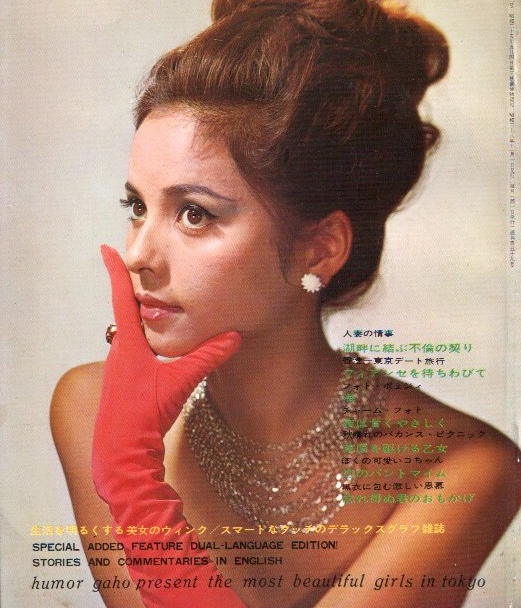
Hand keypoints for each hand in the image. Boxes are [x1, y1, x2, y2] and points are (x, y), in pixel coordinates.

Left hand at [92, 245, 244, 606]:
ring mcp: (120, 368)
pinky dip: (145, 337)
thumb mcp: (180, 382)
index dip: (116, 271)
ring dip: (142, 315)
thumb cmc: (143, 415)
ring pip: (131, 332)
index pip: (122, 297)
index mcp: (128, 343)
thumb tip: (234, 336)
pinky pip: (134, 349)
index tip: (105, 248)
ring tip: (156, 300)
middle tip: (141, 268)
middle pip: (126, 311)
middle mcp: (120, 350)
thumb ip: (207, 357)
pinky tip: (160, 345)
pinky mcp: (124, 382)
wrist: (119, 453)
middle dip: (133, 289)